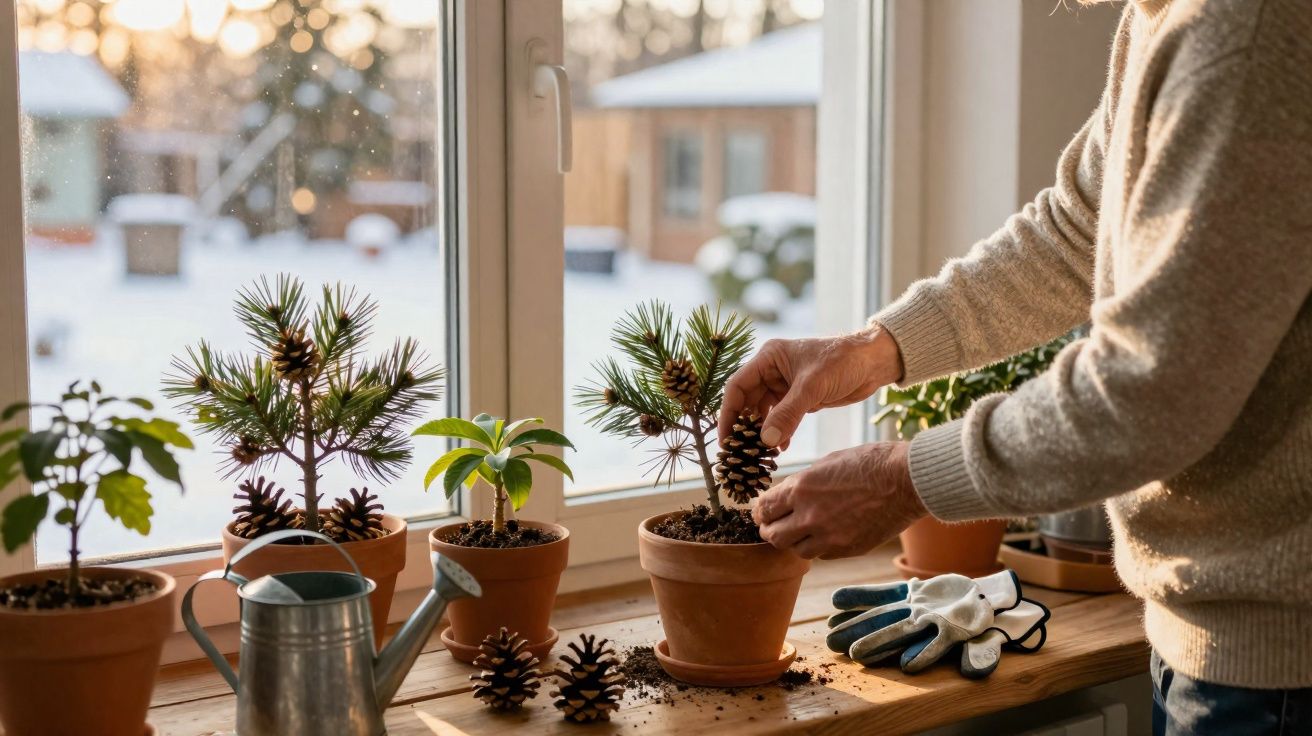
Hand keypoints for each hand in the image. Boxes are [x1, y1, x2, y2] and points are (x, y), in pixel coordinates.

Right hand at [718, 326, 902, 449]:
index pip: (737, 387)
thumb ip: (788, 414)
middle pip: (747, 402)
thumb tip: (765, 441)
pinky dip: (780, 434)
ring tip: (760, 454)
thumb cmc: (843, 361)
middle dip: (744, 428)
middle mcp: (772, 371)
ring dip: (762, 433)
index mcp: (768, 358)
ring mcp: (785, 386)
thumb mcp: (812, 387)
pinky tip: (781, 449)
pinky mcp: (800, 399)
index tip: (727, 440)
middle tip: (739, 453)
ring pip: (764, 413)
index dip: (729, 414)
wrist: (874, 362)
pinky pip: (782, 419)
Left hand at [753, 442, 925, 559]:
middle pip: (773, 536)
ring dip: (794, 542)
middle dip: (770, 530)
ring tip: (801, 532)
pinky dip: (818, 547)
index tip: (763, 511)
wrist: (907, 480)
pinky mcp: (847, 549)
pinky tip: (825, 535)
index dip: (760, 511)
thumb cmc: (871, 463)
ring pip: (795, 550)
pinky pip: (821, 555)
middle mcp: (810, 516)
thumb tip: (788, 494)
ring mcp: (829, 536)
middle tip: (774, 525)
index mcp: (801, 488)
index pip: (764, 509)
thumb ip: (804, 483)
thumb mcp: (828, 462)